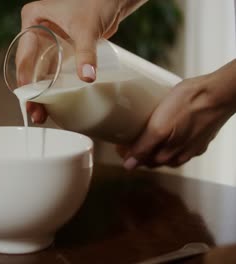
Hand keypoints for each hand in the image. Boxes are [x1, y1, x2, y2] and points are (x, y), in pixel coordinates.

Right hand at [19, 0, 146, 122]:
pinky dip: (52, 88)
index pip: (24, 53)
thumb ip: (86, 52)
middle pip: (29, 67)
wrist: (114, 0)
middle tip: (34, 112)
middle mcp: (36, 32)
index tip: (29, 96)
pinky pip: (53, 73)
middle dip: (31, 92)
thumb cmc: (97, 3)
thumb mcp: (87, 29)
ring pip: (39, 73)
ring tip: (41, 115)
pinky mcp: (60, 51)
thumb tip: (87, 77)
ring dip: (40, 94)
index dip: (25, 77)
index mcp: (33, 20)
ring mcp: (48, 43)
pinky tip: (52, 105)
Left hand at [121, 60, 235, 168]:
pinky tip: (169, 135)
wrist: (219, 93)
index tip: (119, 144)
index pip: (141, 161)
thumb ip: (144, 147)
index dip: (128, 153)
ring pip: (168, 154)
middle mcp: (180, 155)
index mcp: (168, 154)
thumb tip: (129, 165)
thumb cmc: (188, 104)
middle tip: (129, 139)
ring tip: (146, 137)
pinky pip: (182, 146)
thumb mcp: (159, 126)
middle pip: (154, 159)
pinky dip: (171, 144)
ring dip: (155, 149)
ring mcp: (193, 147)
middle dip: (140, 152)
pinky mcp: (201, 138)